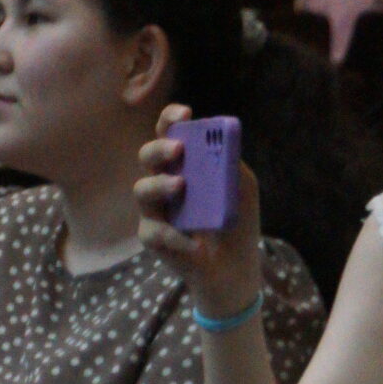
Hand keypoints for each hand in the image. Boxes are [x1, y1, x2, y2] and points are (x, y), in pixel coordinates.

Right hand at [136, 104, 264, 320]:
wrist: (234, 269)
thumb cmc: (236, 223)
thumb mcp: (241, 189)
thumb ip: (231, 163)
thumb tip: (220, 141)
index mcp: (184, 164)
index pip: (169, 133)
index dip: (171, 119)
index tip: (184, 114)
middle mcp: (164, 181)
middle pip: (148, 155)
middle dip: (160, 149)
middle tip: (178, 151)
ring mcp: (155, 209)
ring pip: (141, 189)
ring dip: (160, 185)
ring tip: (181, 187)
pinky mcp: (152, 237)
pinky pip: (152, 231)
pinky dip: (174, 236)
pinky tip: (193, 242)